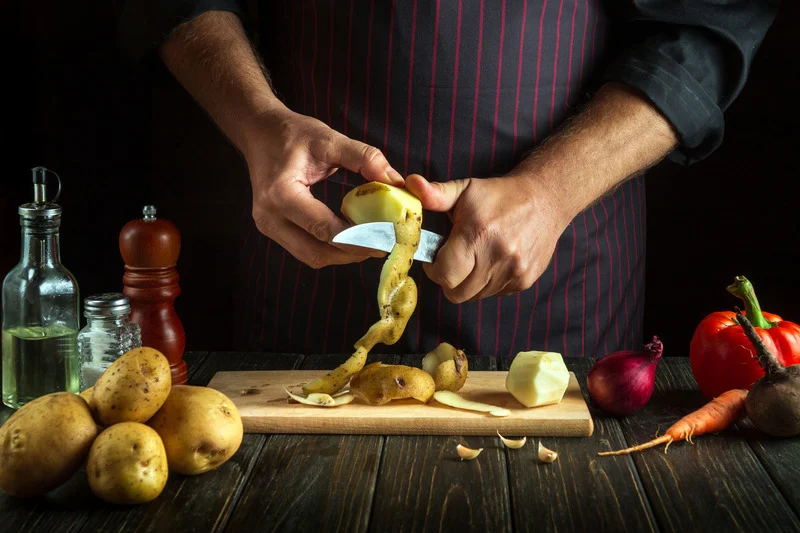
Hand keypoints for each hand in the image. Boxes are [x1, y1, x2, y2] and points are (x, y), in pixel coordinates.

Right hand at [243, 105, 402, 267]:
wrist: (259, 132)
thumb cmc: (291, 134)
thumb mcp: (328, 138)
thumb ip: (363, 157)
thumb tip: (394, 180)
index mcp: (280, 194)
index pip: (324, 228)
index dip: (357, 238)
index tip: (385, 236)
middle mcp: (269, 217)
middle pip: (317, 252)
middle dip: (352, 253)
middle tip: (382, 245)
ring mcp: (268, 226)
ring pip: (311, 257)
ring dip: (342, 255)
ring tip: (370, 243)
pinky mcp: (274, 229)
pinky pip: (305, 249)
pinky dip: (331, 249)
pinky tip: (351, 238)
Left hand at [405, 173, 570, 302]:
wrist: (546, 199)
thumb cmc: (500, 195)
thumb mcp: (466, 189)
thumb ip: (436, 194)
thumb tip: (410, 183)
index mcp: (477, 235)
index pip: (445, 275)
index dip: (434, 271)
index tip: (435, 259)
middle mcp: (497, 257)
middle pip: (457, 293)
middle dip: (449, 280)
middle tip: (452, 262)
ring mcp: (513, 272)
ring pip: (475, 296)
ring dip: (469, 283)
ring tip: (474, 258)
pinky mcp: (524, 280)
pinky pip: (495, 294)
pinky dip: (489, 284)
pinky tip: (493, 262)